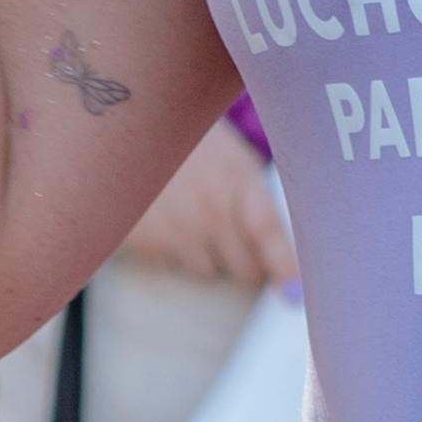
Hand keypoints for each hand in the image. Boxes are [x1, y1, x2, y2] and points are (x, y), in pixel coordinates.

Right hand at [122, 122, 293, 287]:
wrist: (128, 128)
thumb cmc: (191, 144)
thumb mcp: (232, 158)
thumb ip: (255, 199)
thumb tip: (279, 250)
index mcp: (237, 180)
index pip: (266, 231)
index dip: (283, 265)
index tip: (293, 294)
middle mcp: (207, 209)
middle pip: (244, 267)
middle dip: (247, 260)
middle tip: (241, 239)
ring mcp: (175, 228)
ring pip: (209, 271)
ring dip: (210, 255)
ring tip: (198, 218)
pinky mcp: (145, 243)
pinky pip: (174, 267)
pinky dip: (176, 252)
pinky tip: (170, 221)